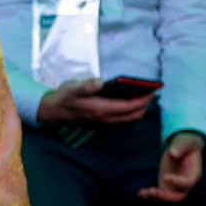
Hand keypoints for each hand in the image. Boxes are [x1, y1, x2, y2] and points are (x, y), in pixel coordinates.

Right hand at [35, 79, 154, 126]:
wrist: (52, 111)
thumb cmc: (64, 97)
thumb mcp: (73, 88)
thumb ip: (87, 85)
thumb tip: (101, 81)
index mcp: (101, 109)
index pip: (130, 107)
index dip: (144, 99)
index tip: (153, 90)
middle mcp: (104, 119)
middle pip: (133, 116)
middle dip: (145, 105)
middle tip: (151, 93)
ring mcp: (103, 123)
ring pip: (129, 120)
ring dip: (139, 110)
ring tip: (144, 97)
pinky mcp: (101, 124)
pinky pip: (122, 121)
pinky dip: (130, 113)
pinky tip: (130, 103)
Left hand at [140, 133, 204, 202]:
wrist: (182, 148)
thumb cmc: (186, 145)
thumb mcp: (186, 143)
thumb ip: (181, 148)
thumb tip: (172, 153)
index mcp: (193, 174)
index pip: (187, 183)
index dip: (177, 182)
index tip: (165, 177)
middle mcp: (185, 183)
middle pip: (178, 196)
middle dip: (165, 196)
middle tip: (152, 191)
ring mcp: (175, 186)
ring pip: (166, 197)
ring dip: (154, 197)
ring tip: (143, 193)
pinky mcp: (165, 185)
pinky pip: (159, 193)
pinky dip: (150, 195)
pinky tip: (140, 193)